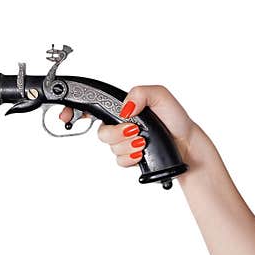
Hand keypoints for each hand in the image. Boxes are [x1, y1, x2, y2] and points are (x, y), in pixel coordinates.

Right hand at [58, 85, 199, 167]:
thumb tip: (124, 107)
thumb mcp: (161, 96)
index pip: (92, 106)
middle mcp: (121, 124)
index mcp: (124, 107)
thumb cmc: (175, 119)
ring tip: (143, 142)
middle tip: (133, 131)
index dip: (74, 110)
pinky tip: (142, 154)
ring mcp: (124, 142)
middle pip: (100, 132)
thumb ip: (140, 93)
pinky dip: (130, 158)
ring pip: (110, 147)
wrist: (186, 145)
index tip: (68, 117)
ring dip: (127, 145)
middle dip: (115, 133)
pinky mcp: (129, 157)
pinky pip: (119, 161)